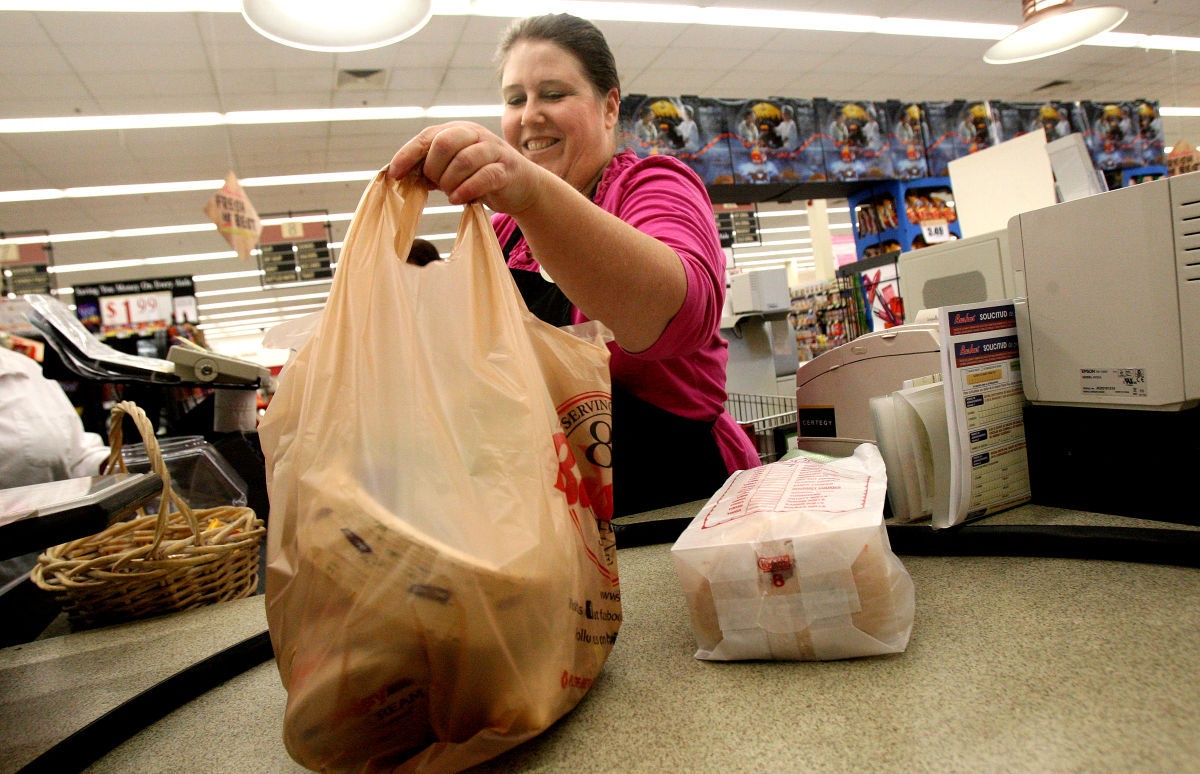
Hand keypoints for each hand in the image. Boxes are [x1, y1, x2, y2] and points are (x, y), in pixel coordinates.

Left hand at [387, 121, 543, 213]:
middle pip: (444, 144)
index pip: (427, 137)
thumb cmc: (482, 177)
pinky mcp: (506, 169)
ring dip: (450, 182)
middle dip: (434, 169)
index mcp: (459, 131)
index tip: (394, 174)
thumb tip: (401, 174)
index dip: (407, 155)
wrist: (522, 187)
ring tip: (451, 194)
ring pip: (463, 160)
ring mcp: (493, 150)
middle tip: (436, 185)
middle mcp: (475, 135)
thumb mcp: (454, 170)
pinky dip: (467, 190)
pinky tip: (459, 199)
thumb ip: (432, 169)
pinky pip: (483, 176)